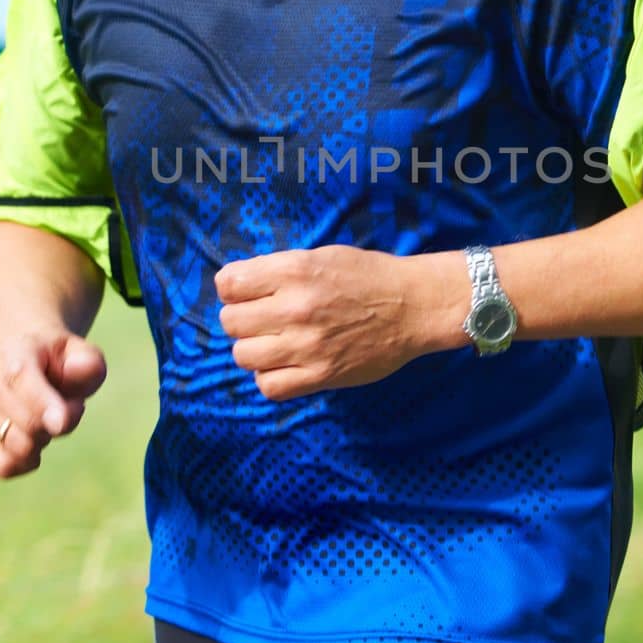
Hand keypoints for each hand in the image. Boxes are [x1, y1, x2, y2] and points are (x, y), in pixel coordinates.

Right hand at [0, 331, 107, 478]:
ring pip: (17, 449)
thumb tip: (71, 386)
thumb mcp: (84, 354)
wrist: (30, 358)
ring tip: (47, 420)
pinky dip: (25, 464)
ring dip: (44, 443)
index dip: (43, 406)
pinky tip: (35, 446)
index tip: (60, 426)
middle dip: (61, 425)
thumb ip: (88, 366)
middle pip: (29, 425)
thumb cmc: (63, 362)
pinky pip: (3, 467)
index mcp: (18, 353)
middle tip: (70, 407)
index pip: (23, 381)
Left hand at [216, 245, 454, 402]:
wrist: (414, 306)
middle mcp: (295, 307)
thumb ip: (279, 271)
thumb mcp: (321, 256)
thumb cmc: (369, 276)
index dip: (232, 288)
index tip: (246, 292)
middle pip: (231, 322)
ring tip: (272, 343)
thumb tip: (239, 287)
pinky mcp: (321, 376)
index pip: (228, 284)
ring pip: (243, 356)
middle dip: (241, 319)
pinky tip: (283, 365)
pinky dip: (269, 377)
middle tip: (262, 319)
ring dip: (253, 349)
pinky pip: (269, 386)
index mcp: (294, 270)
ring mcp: (306, 345)